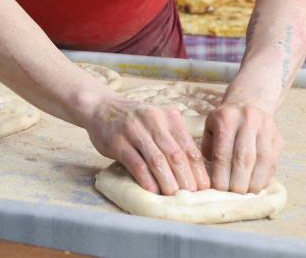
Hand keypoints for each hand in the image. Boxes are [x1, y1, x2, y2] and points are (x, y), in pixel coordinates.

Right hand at [85, 97, 209, 194]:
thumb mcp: (158, 123)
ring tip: (173, 197)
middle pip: (176, 155)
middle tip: (190, 197)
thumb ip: (173, 141)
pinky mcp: (118, 141)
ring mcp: (135, 130)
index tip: (204, 189)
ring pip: (157, 160)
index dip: (198, 171)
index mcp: (170, 117)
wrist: (101, 108)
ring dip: (167, 182)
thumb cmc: (135, 121)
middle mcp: (154, 120)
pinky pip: (136, 163)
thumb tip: (192, 174)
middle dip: (186, 180)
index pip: (189, 148)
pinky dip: (146, 180)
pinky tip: (152, 191)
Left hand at [201, 101, 282, 192]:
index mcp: (226, 119)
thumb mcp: (210, 127)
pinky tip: (256, 186)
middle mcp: (248, 121)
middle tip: (231, 195)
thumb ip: (208, 149)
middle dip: (237, 182)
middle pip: (244, 158)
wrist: (250, 102)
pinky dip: (264, 178)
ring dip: (253, 183)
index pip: (223, 152)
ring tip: (245, 194)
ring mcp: (267, 129)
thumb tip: (212, 177)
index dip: (221, 175)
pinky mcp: (278, 138)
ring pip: (262, 161)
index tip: (217, 190)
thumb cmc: (225, 121)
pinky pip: (273, 162)